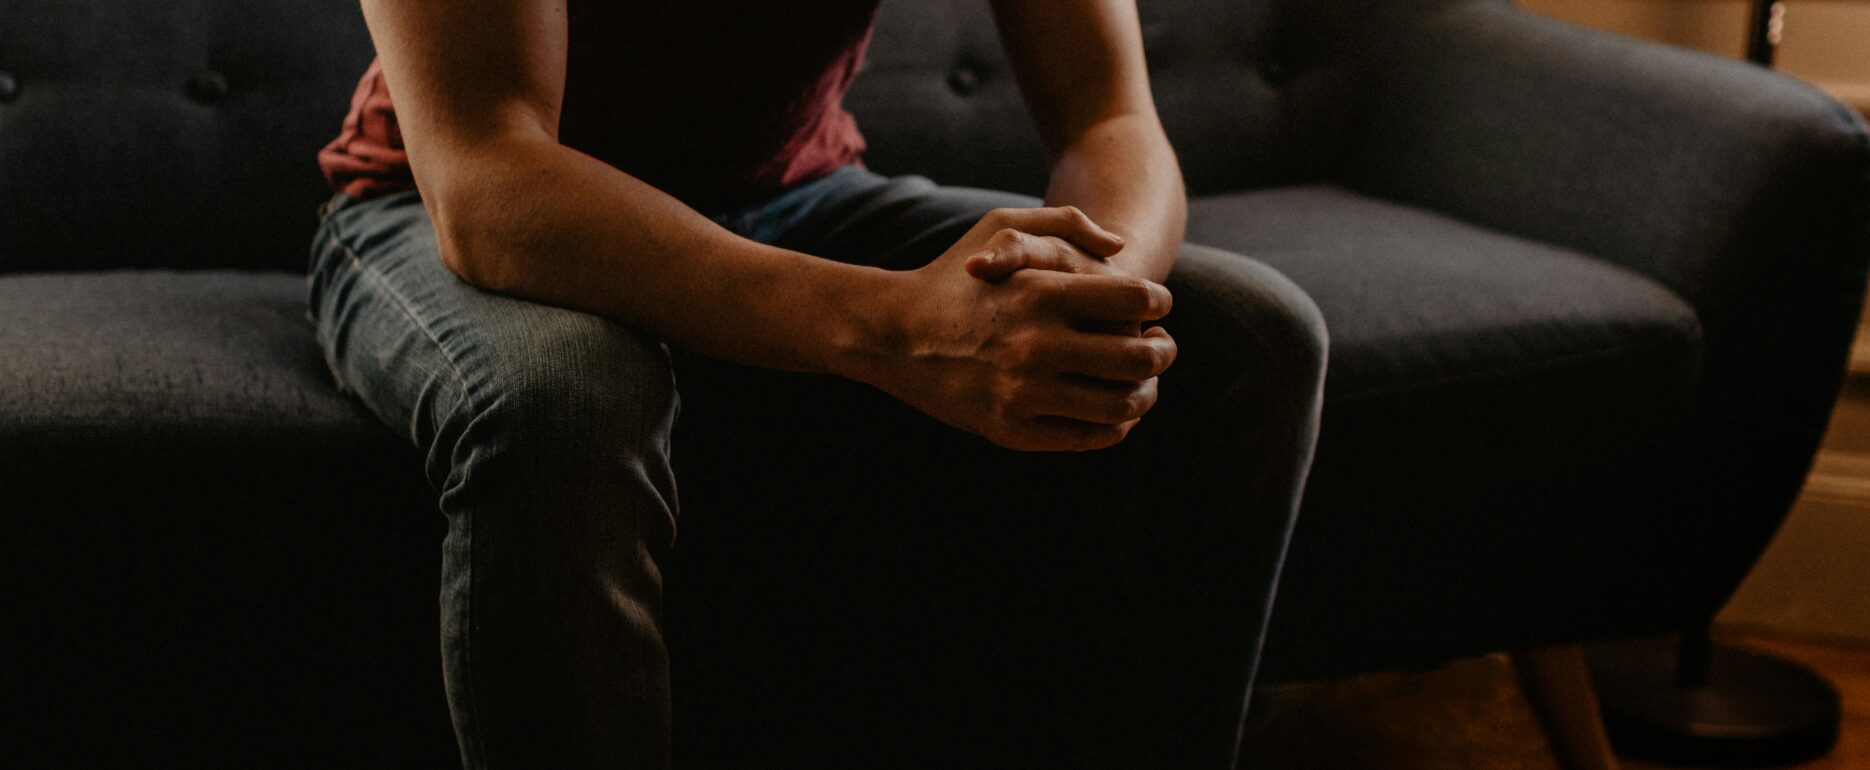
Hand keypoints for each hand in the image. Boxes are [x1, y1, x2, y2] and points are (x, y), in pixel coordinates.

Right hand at [862, 208, 1177, 451]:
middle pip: (1138, 357)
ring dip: (1147, 394)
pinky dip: (1115, 427)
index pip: (1135, 301)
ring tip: (1145, 383)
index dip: (1159, 303)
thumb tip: (1121, 247)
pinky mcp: (1012, 431)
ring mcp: (1023, 394)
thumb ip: (1066, 223)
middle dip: (1164, 352)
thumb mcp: (1001, 225)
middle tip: (1163, 347)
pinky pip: (1088, 437)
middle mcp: (1035, 345)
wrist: (893, 334)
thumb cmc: (954, 274)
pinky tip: (1115, 411)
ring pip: (1121, 405)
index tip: (1158, 309)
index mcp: (1040, 292)